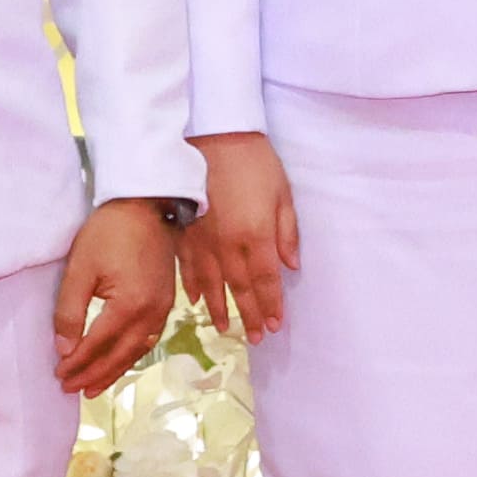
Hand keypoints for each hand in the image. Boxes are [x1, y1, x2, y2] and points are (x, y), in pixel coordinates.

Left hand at [52, 196, 179, 396]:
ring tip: (94, 387)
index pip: (98, 344)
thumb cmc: (109, 232)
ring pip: (137, 351)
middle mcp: (152, 313)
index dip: (77, 363)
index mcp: (130, 305)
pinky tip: (120, 360)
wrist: (147, 206)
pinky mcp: (166, 301)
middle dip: (94, 375)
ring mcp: (163, 308)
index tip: (58, 375)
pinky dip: (131, 354)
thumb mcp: (80, 269)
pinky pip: (149, 338)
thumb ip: (70, 312)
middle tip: (72, 390)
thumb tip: (64, 349)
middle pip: (120, 355)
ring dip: (115, 371)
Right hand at [187, 122, 297, 341]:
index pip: (266, 280)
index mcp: (256, 235)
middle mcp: (228, 245)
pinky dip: (193, 286)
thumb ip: (287, 232)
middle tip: (257, 338)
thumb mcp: (283, 194)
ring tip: (227, 329)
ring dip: (221, 308)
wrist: (212, 138)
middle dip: (250, 314)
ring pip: (212, 284)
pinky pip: (188, 267)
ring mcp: (203, 241)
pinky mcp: (185, 232)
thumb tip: (291, 267)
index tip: (276, 326)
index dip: (271, 305)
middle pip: (241, 288)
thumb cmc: (254, 163)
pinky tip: (196, 300)